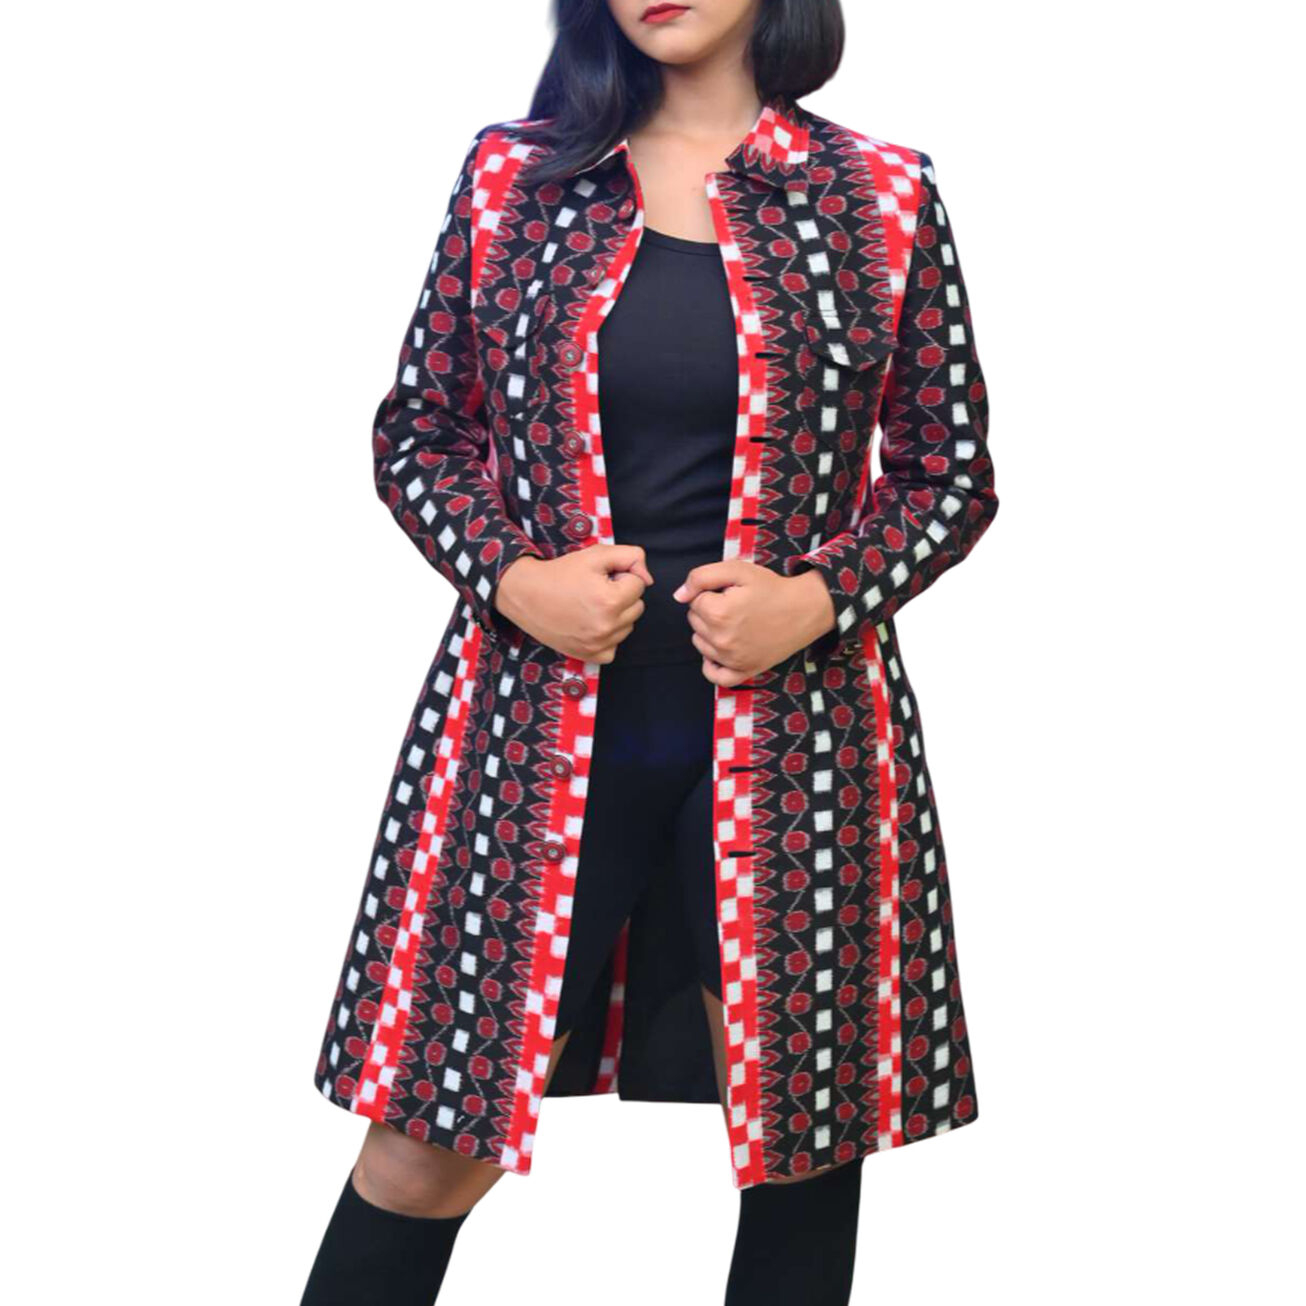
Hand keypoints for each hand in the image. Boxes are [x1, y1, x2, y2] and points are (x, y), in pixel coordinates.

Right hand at [494, 544, 652, 661]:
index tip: (601, 577)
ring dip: (617, 615)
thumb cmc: (561, 573)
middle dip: (622, 595)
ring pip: (628, 626)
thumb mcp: (596, 555)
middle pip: (637, 607)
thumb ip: (631, 557)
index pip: (639, 585)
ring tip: (591, 606)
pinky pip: (615, 646)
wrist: (526, 595)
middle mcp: (607, 626)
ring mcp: (599, 644)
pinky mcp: (591, 656)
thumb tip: (648, 579)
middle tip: (596, 590)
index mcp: (611, 600)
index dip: (621, 576)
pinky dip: (608, 636)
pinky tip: (590, 623)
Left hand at [673, 561, 836, 686]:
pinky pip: (714, 675)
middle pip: (694, 623)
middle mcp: (722, 640)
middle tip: (735, 605)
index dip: (710, 593)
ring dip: (710, 633)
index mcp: (718, 613)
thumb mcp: (737, 570)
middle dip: (709, 611)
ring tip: (735, 622)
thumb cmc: (771, 588)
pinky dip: (712, 664)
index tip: (730, 592)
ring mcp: (732, 660)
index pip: (693, 601)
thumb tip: (679, 596)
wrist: (805, 609)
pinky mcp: (744, 671)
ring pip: (700, 644)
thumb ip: (701, 577)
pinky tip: (720, 650)